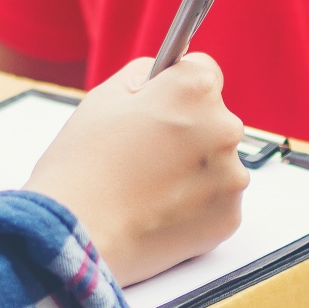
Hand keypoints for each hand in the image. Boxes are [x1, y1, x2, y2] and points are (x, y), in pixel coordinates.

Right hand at [26, 54, 248, 285]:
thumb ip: (143, 76)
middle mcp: (225, 128)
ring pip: (217, 163)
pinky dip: (196, 206)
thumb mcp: (103, 98)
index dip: (175, 90)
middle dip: (187, 132)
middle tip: (145, 155)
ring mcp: (231, 176)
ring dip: (193, 171)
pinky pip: (217, 201)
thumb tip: (164, 75)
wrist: (77, 235)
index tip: (160, 108)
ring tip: (149, 188)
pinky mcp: (229, 217)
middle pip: (213, 120)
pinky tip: (160, 211)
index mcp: (195, 90)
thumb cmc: (82, 166)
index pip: (203, 72)